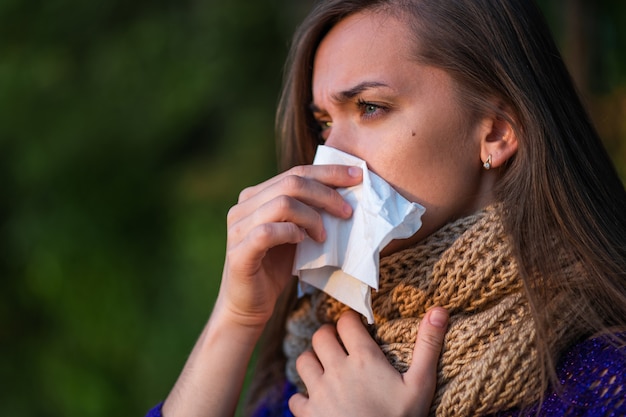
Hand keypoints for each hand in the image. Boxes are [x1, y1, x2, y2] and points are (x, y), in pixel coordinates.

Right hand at [215, 164, 362, 328]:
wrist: (248, 305)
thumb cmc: (276, 267)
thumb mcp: (295, 233)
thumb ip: (306, 211)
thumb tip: (344, 193)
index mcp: (255, 196)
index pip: (295, 172)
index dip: (328, 172)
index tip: (358, 176)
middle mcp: (243, 207)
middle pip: (291, 183)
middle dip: (326, 194)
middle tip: (348, 211)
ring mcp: (238, 228)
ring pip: (282, 204)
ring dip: (312, 217)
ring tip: (323, 235)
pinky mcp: (239, 252)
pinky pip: (267, 232)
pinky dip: (291, 233)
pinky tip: (303, 241)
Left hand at [289, 308, 447, 416]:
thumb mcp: (421, 385)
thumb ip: (428, 346)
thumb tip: (440, 310)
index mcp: (364, 358)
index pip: (346, 322)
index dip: (351, 320)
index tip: (357, 326)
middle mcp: (337, 370)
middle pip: (320, 336)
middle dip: (329, 335)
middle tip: (339, 343)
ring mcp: (320, 392)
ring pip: (303, 361)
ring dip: (313, 361)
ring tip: (326, 367)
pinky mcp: (309, 414)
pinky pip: (296, 397)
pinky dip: (303, 397)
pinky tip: (317, 400)